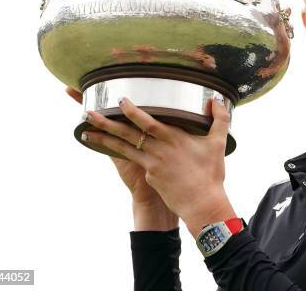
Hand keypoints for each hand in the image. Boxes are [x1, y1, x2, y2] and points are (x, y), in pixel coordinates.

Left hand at [80, 96, 236, 237]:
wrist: (202, 204)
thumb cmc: (211, 174)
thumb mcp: (218, 143)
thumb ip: (219, 119)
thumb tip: (217, 100)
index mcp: (173, 139)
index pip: (147, 122)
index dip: (132, 111)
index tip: (119, 100)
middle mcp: (158, 150)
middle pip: (127, 133)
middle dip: (105, 122)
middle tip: (87, 112)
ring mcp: (151, 164)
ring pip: (123, 148)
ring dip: (103, 138)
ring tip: (86, 131)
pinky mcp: (150, 176)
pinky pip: (132, 160)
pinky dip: (119, 153)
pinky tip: (111, 148)